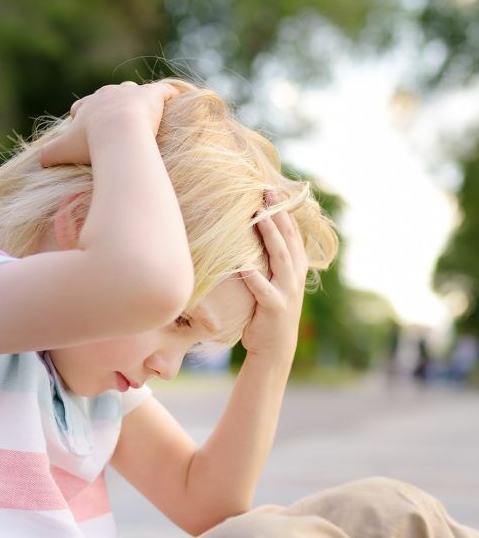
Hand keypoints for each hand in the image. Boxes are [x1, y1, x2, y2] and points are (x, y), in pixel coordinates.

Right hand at [39, 79, 179, 166]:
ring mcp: (131, 93)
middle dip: (108, 107)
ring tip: (141, 113)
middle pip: (107, 97)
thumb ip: (49, 155)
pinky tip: (174, 100)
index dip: (82, 117)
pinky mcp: (152, 96)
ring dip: (135, 100)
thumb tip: (39, 160)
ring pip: (132, 91)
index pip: (82, 107)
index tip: (84, 128)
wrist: (117, 134)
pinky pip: (163, 91)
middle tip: (113, 123)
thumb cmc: (90, 143)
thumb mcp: (63, 150)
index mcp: (88, 105)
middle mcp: (108, 94)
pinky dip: (168, 95)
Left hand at [239, 190, 308, 358]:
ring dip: (270, 236)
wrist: (275, 347)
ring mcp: (287, 291)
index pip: (291, 233)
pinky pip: (263, 289)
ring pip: (279, 257)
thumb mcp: (273, 282)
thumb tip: (252, 235)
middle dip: (278, 214)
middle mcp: (294, 276)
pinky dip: (253, 277)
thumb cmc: (267, 311)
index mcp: (295, 267)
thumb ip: (268, 261)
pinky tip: (242, 264)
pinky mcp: (275, 307)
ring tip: (258, 217)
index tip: (271, 189)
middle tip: (266, 192)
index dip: (283, 211)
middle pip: (287, 239)